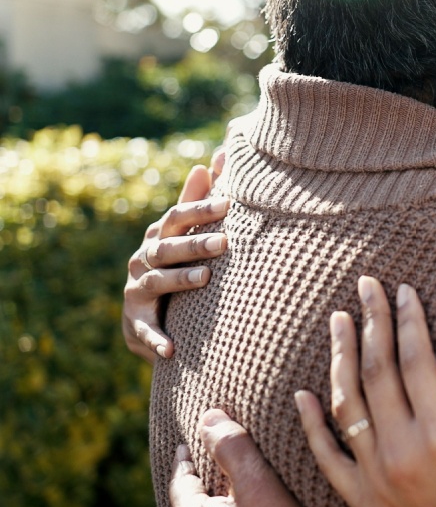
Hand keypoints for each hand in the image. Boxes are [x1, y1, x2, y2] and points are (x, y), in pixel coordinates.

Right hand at [122, 152, 228, 362]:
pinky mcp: (135, 322)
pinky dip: (156, 339)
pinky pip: (145, 331)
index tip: (229, 203)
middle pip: (168, 247)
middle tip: (224, 242)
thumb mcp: (184, 232)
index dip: (201, 209)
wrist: (148, 312)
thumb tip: (214, 158)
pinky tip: (172, 349)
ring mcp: (137, 289)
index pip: (178, 216)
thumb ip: (198, 199)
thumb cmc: (176, 261)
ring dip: (181, 280)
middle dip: (195, 244)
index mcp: (159, 234)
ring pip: (158, 282)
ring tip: (205, 279)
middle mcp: (144, 258)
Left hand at [169, 408, 315, 506]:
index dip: (186, 459)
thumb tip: (209, 417)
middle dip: (200, 481)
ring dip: (216, 503)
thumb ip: (234, 450)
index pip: (182, 481)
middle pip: (191, 504)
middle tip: (207, 460)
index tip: (185, 445)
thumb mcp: (261, 487)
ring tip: (227, 486)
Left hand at [295, 276, 435, 506]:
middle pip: (378, 371)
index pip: (417, 359)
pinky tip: (303, 394)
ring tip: (339, 321)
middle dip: (372, 323)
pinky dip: (312, 424)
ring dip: (341, 357)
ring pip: (347, 404)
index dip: (409, 320)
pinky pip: (327, 456)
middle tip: (366, 286)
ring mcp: (376, 476)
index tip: (405, 290)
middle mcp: (402, 450)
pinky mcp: (361, 500)